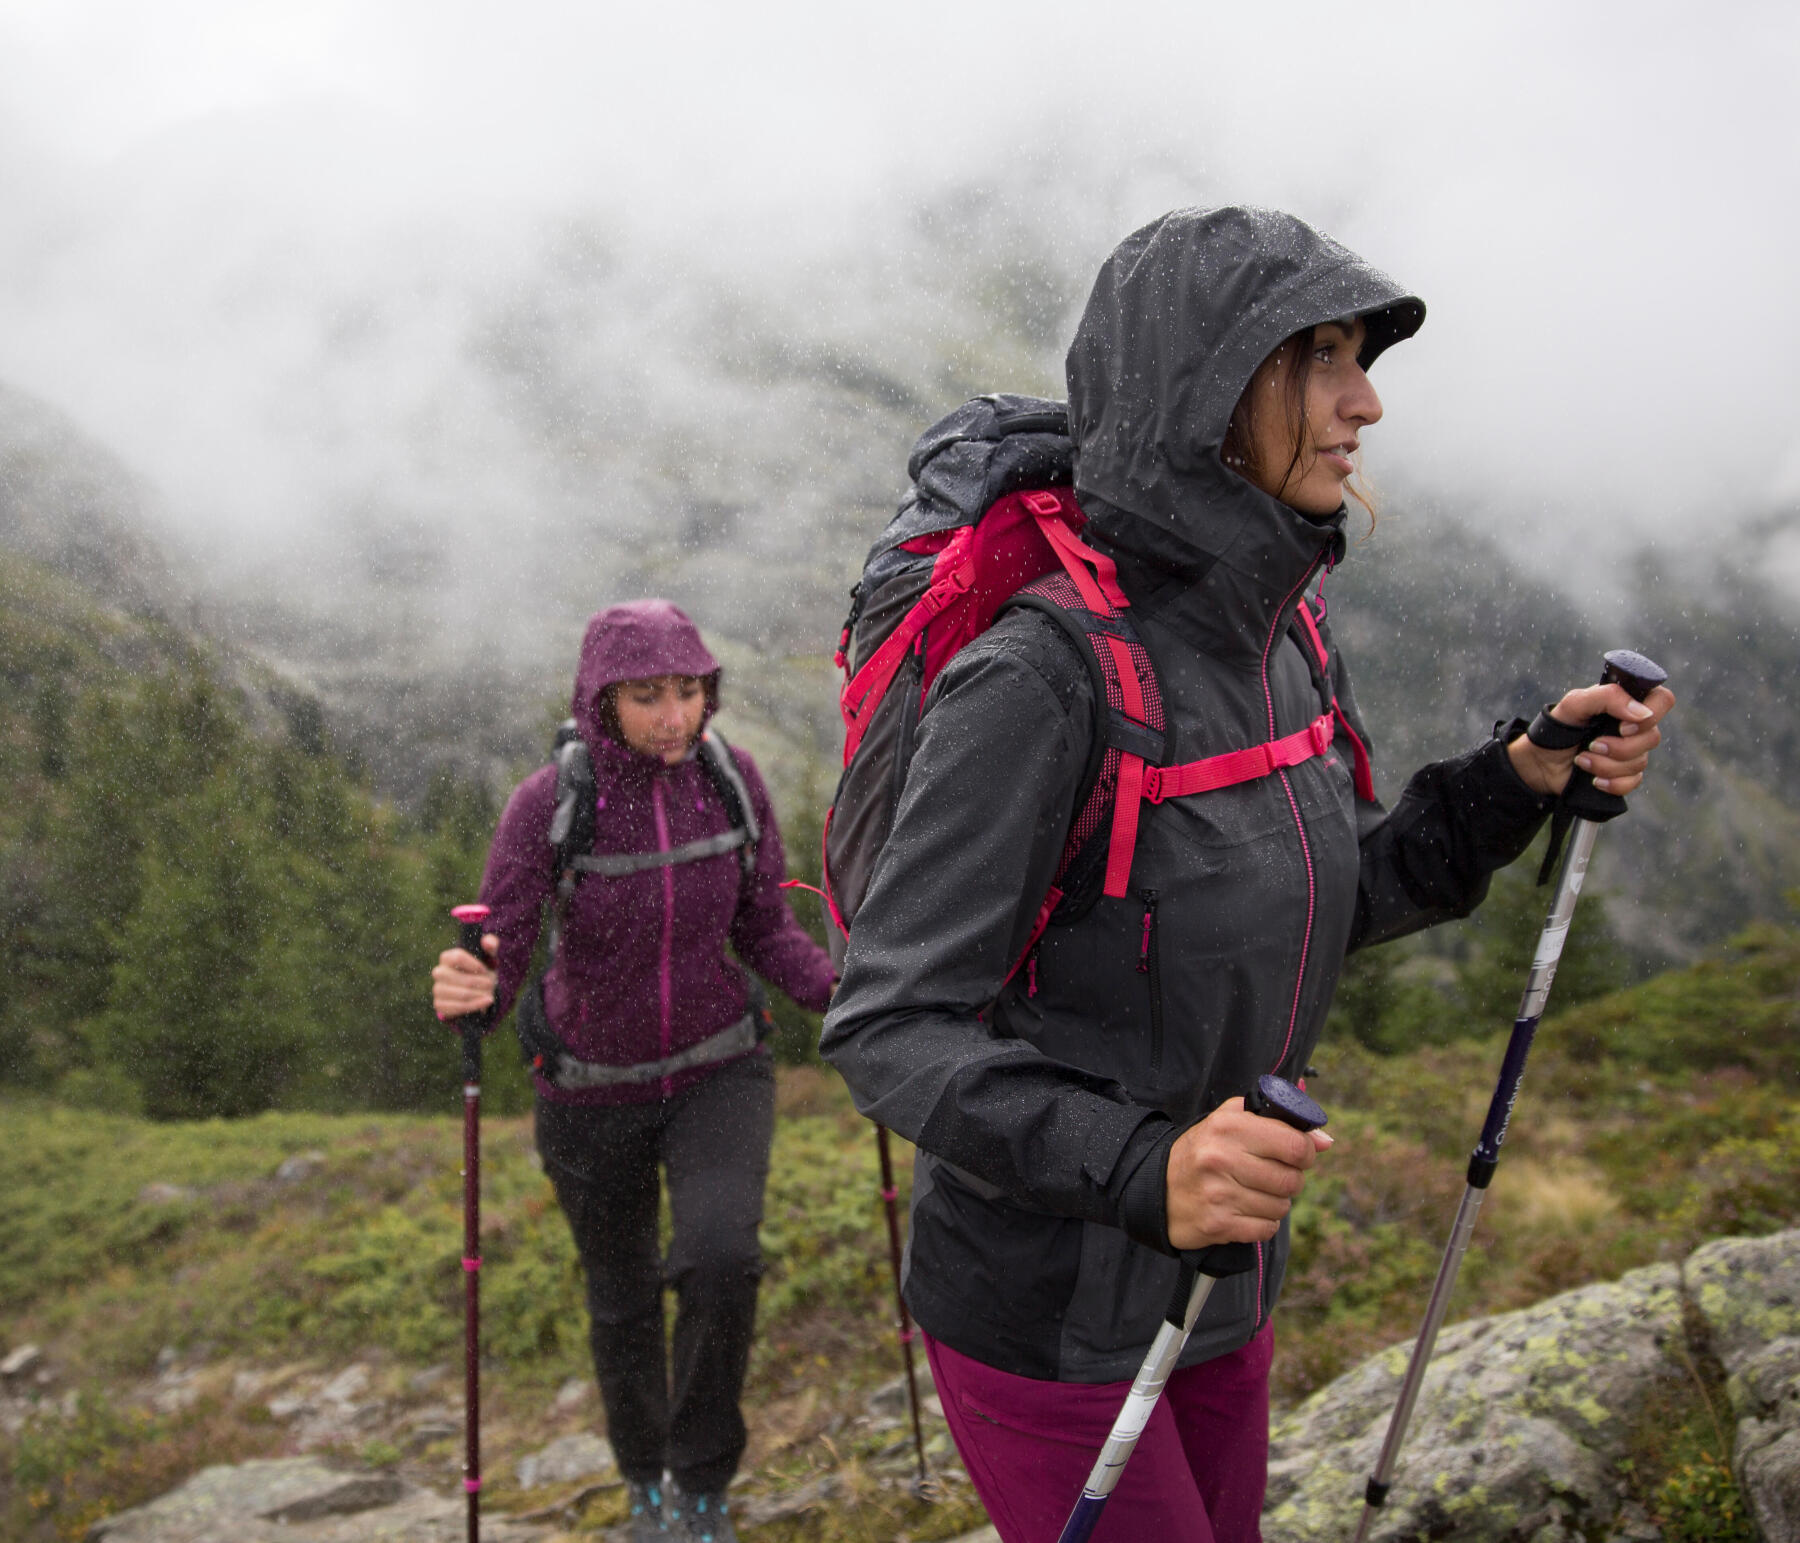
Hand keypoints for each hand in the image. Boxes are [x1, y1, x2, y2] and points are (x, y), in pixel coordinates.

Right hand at [432, 934, 497, 1020]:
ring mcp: (437, 989)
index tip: (485, 970)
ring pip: (461, 994)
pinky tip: (484, 1003)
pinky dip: (474, 1006)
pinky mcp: (440, 1005)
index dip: (475, 965)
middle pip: (460, 978)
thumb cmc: (482, 970)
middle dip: (480, 983)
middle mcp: (438, 972)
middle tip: (491, 984)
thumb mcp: (488, 955)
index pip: (458, 957)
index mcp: (447, 957)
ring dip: (479, 995)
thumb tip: (488, 942)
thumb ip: (491, 944)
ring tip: (490, 994)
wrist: (477, 990)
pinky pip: (457, 1007)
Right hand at [1164, 1097, 1334, 1251]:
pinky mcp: (1219, 1224)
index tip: (1298, 1155)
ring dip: (1275, 1203)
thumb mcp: (1231, 1121)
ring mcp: (1220, 1194)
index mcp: (1229, 1127)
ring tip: (1253, 1193)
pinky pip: (1266, 1229)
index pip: (1295, 1145)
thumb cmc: (1203, 1152)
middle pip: (1291, 1180)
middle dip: (1290, 1180)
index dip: (1306, 1152)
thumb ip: (1278, 1121)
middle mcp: (1222, 1159)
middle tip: (1273, 1176)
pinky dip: (1263, 1223)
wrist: (1157, 1188)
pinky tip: (1245, 1211)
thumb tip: (1325, 1141)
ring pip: (1281, 1207)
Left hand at [1507, 682, 1675, 797]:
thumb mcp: (1575, 703)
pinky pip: (1633, 782)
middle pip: (1653, 737)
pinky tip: (1594, 780)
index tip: (1623, 726)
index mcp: (1626, 703)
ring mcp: (1631, 751)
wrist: (1540, 761)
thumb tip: (1642, 713)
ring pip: (1640, 762)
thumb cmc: (1558, 727)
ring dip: (1606, 764)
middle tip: (1592, 744)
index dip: (1651, 715)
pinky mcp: (1624, 774)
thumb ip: (1608, 697)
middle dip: (1619, 747)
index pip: (1662, 700)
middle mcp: (1633, 726)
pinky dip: (1612, 783)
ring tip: (1581, 759)